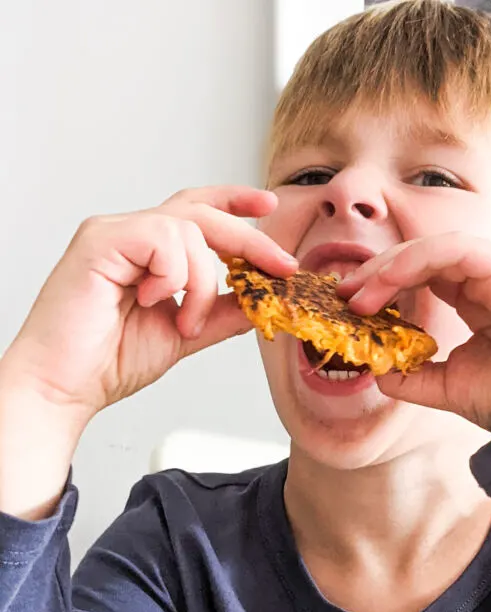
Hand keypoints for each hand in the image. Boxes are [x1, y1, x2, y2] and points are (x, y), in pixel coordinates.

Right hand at [2, 186, 296, 419]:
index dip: (234, 203)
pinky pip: (162, 239)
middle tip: (281, 266)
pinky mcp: (100, 240)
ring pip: (189, 230)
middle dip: (249, 239)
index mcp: (146, 251)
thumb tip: (260, 299)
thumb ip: (220, 313)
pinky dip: (174, 276)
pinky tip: (154, 302)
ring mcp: (112, 233)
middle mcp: (128, 234)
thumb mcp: (184, 334)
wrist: (66, 386)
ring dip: (202, 283)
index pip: (196, 211)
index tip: (269, 204)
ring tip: (184, 322)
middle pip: (202, 212)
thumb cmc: (108, 362)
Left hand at [338, 233, 490, 434]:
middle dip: (377, 271)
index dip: (382, 283)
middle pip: (421, 254)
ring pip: (432, 248)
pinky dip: (413, 263)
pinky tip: (386, 286)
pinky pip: (452, 250)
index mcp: (477, 295)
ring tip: (358, 296)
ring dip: (388, 267)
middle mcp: (489, 275)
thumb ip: (412, 375)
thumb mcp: (447, 386)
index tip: (348, 305)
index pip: (422, 272)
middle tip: (343, 294)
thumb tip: (377, 370)